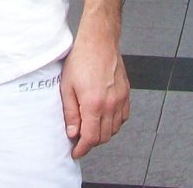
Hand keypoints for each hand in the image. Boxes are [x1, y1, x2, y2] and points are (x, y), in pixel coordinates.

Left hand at [60, 30, 129, 158]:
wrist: (99, 40)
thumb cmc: (81, 59)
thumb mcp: (67, 87)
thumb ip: (70, 113)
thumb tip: (73, 133)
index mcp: (94, 104)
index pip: (90, 138)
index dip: (82, 149)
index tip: (76, 152)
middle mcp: (110, 105)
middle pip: (103, 137)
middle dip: (91, 142)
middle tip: (79, 139)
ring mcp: (120, 100)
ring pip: (114, 129)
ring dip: (102, 133)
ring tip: (90, 127)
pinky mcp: (126, 94)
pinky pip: (123, 118)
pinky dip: (114, 123)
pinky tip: (103, 118)